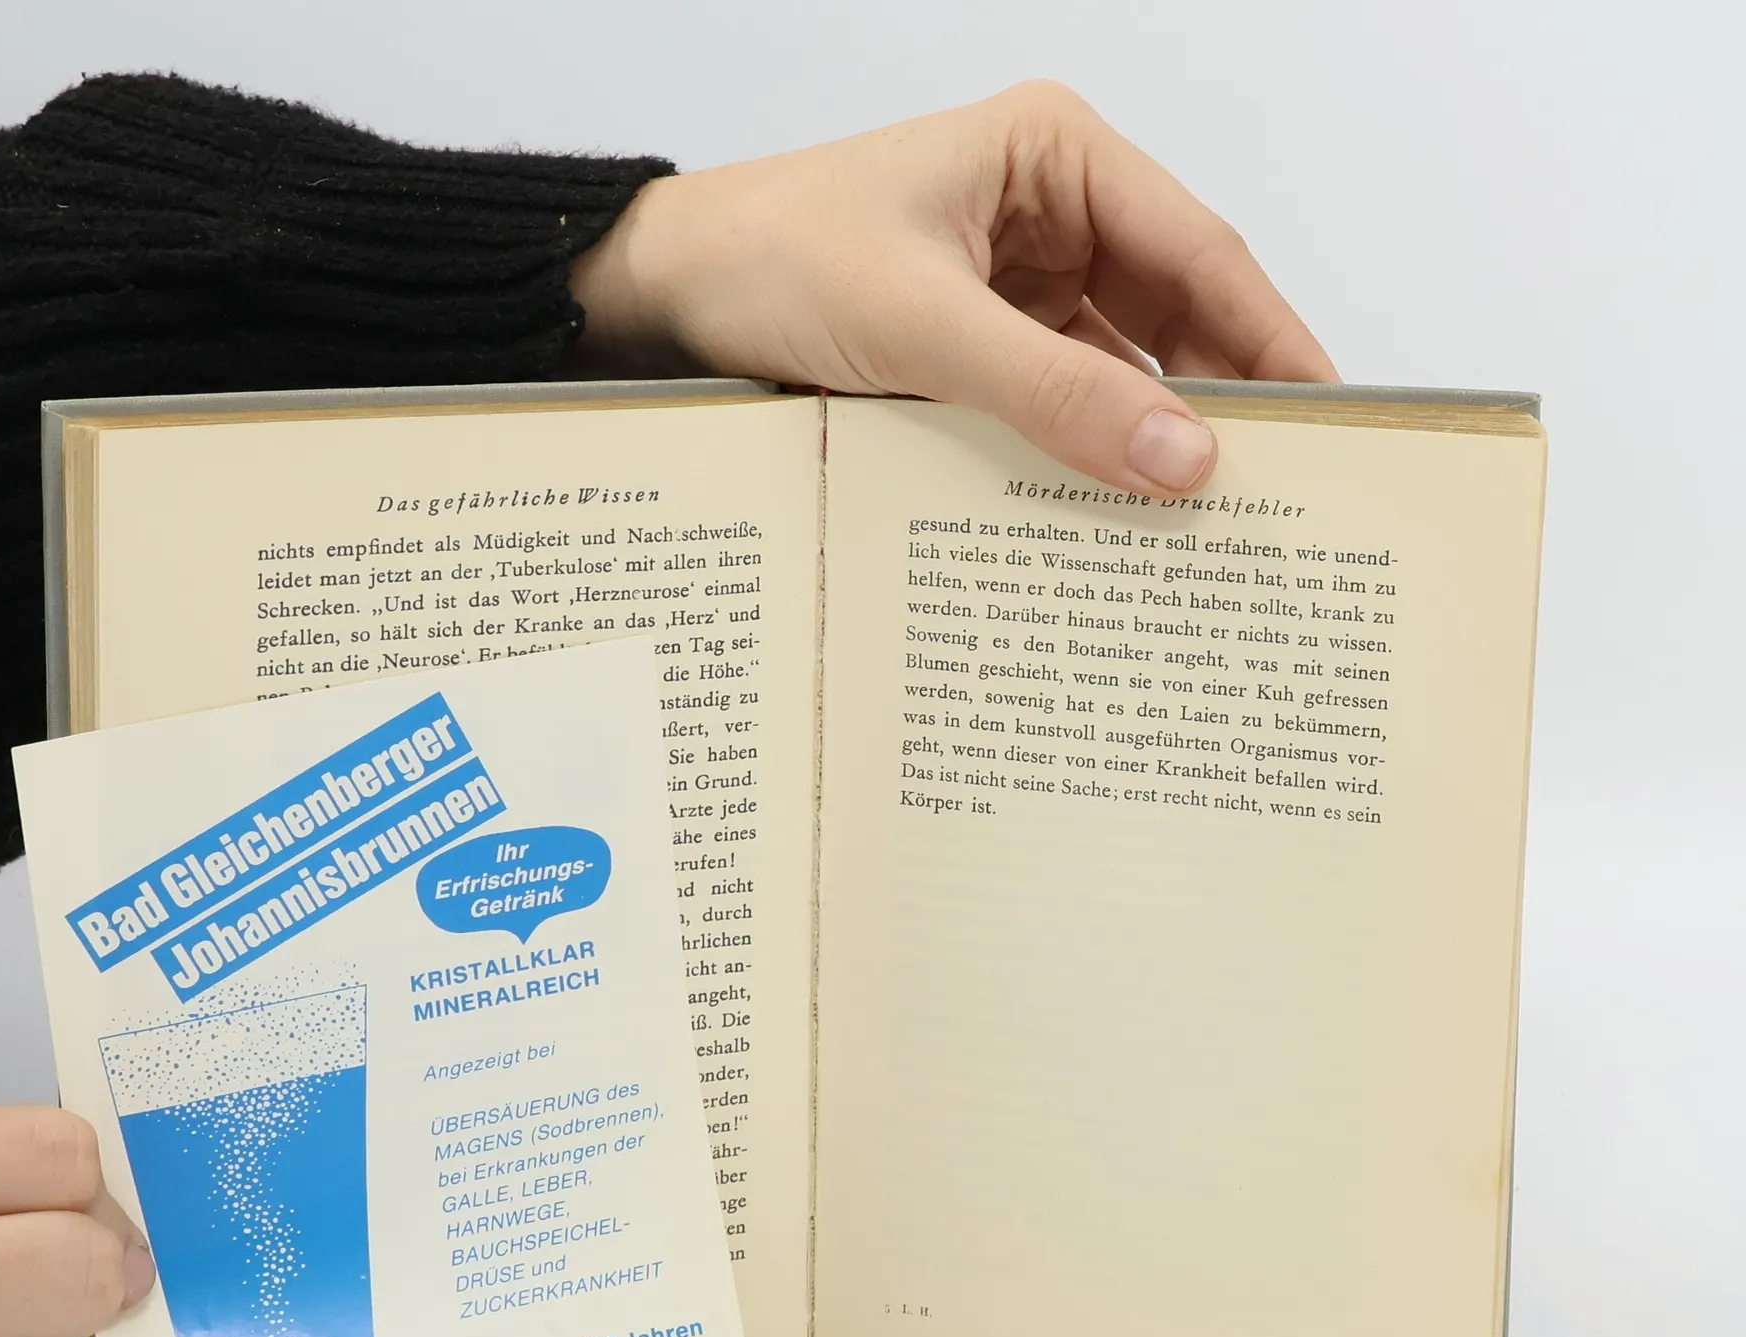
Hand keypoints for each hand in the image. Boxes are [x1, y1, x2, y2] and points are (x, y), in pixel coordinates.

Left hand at [572, 80, 1337, 495]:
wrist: (665, 300)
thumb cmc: (772, 260)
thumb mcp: (921, 326)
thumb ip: (1053, 392)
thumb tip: (1182, 458)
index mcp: (1056, 157)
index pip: (1199, 252)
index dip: (1270, 339)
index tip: (1329, 420)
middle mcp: (1051, 212)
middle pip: (1174, 315)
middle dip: (1222, 399)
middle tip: (1281, 493)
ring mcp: (1018, 283)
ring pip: (1121, 368)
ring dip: (1153, 438)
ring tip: (1210, 523)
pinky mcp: (982, 345)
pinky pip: (1061, 402)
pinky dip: (1088, 453)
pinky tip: (1116, 513)